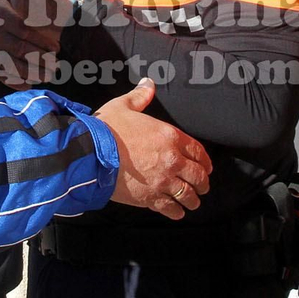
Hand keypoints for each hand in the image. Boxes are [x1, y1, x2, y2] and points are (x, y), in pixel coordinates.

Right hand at [0, 0, 60, 90]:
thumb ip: (26, 2)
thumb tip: (53, 5)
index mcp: (0, 15)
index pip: (25, 31)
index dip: (43, 41)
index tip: (57, 48)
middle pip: (21, 50)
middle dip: (42, 59)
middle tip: (57, 65)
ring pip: (12, 66)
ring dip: (33, 74)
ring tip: (48, 76)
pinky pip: (1, 76)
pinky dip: (17, 82)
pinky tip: (30, 83)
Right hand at [96, 79, 211, 220]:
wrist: (91, 154)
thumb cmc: (106, 130)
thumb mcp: (123, 106)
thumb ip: (140, 97)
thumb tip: (148, 84)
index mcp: (169, 136)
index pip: (197, 150)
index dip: (204, 160)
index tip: (207, 167)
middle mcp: (171, 160)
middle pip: (198, 175)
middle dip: (203, 182)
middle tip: (203, 186)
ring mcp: (162, 181)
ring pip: (187, 194)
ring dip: (193, 199)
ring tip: (193, 202)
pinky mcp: (150, 197)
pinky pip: (170, 208)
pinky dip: (176, 212)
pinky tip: (177, 213)